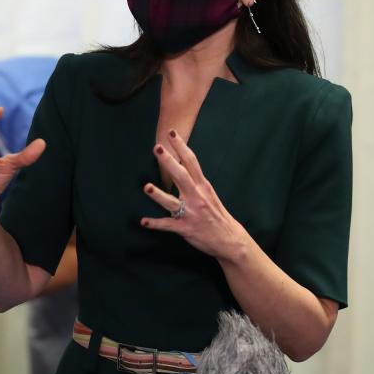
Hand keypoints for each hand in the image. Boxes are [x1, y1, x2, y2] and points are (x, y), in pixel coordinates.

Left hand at [141, 130, 248, 261]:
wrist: (229, 239)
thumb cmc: (216, 214)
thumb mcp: (208, 194)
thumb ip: (195, 181)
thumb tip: (181, 165)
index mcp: (202, 186)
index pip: (191, 162)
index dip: (181, 147)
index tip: (172, 134)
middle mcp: (196, 196)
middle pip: (181, 175)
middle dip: (169, 161)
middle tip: (158, 148)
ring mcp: (191, 213)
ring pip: (172, 202)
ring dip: (159, 195)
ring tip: (147, 187)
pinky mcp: (185, 228)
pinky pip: (168, 225)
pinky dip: (155, 223)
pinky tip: (144, 222)